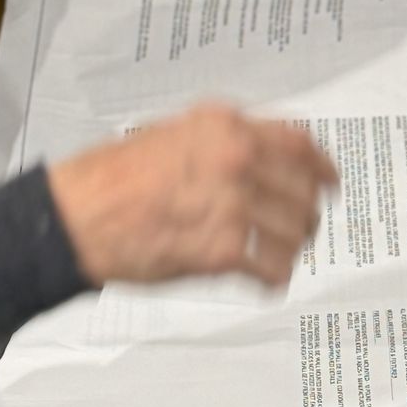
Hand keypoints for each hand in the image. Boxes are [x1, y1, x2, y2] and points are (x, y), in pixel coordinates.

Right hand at [49, 106, 338, 288]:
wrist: (76, 217)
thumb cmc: (112, 179)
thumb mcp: (173, 134)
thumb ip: (222, 142)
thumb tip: (264, 158)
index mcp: (224, 127)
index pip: (299, 142)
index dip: (321, 165)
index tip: (330, 180)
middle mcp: (235, 160)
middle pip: (303, 190)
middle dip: (304, 214)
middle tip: (299, 228)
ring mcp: (233, 204)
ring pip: (295, 231)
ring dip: (290, 248)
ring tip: (273, 256)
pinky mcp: (224, 250)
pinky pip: (273, 267)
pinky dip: (272, 277)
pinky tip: (262, 279)